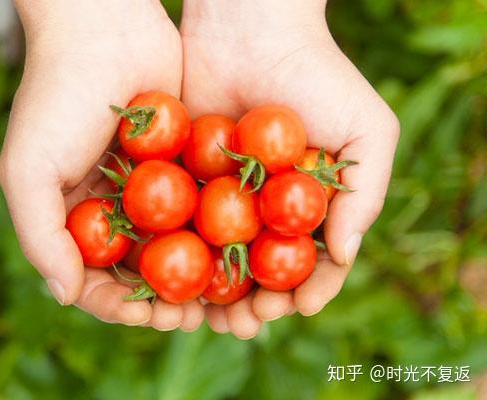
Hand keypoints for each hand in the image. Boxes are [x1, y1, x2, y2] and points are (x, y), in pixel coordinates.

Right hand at [0, 0, 203, 331]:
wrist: (105, 27)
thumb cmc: (56, 96)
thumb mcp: (28, 169)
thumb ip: (40, 235)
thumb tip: (65, 295)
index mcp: (74, 217)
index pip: (94, 279)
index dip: (118, 306)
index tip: (146, 316)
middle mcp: (113, 208)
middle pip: (141, 272)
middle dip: (164, 302)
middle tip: (191, 316)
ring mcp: (152, 189)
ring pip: (178, 247)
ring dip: (197, 279)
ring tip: (220, 300)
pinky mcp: (185, 165)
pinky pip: (203, 208)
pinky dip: (218, 236)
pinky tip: (240, 255)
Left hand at [181, 0, 399, 337]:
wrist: (251, 27)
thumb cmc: (318, 74)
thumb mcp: (366, 131)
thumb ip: (363, 197)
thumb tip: (342, 259)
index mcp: (309, 202)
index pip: (309, 259)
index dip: (305, 289)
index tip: (294, 308)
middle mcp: (266, 205)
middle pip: (259, 268)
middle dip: (256, 303)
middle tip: (246, 323)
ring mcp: (223, 195)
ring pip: (218, 258)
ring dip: (216, 294)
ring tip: (212, 318)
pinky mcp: (185, 179)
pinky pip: (181, 227)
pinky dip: (179, 256)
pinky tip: (174, 281)